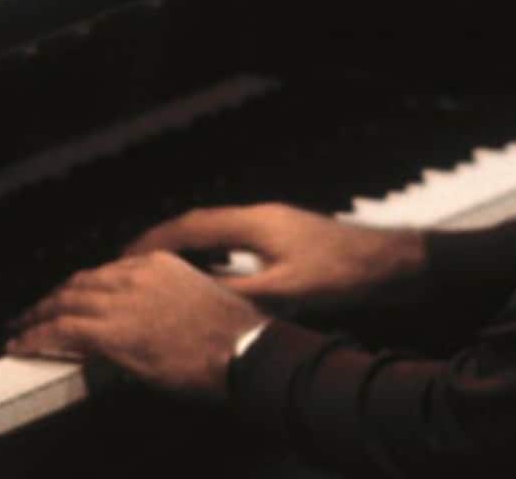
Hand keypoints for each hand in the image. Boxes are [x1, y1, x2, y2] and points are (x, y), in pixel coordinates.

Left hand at [7, 251, 264, 400]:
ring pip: (64, 302)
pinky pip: (61, 329)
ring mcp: (122, 301)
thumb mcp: (200, 300)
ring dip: (38, 316)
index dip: (84, 286)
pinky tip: (24, 344)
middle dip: (55, 297)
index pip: (108, 271)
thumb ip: (168, 300)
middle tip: (37, 311)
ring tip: (23, 327)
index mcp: (160, 263)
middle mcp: (136, 274)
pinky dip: (37, 336)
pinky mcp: (111, 331)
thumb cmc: (233, 334)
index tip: (73, 297)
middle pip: (81, 282)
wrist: (242, 351)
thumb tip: (150, 318)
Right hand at [124, 203, 425, 313]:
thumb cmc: (344, 276)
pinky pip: (237, 239)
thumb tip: (195, 298)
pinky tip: (212, 273)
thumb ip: (239, 293)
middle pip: (199, 224)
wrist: (391, 263)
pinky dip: (214, 252)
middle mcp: (262, 217)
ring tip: (161, 271)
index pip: (190, 226)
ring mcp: (276, 225)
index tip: (123, 259)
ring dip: (188, 247)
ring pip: (218, 230)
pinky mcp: (288, 237)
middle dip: (163, 244)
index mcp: (255, 223)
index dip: (153, 243)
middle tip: (131, 265)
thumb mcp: (286, 291)